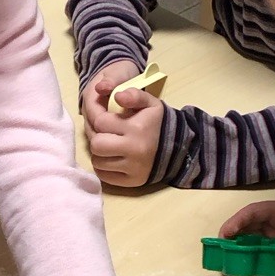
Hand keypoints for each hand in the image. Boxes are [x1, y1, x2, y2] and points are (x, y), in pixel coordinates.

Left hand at [81, 67, 162, 187]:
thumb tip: (117, 96)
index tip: (107, 119)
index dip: (100, 118)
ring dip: (100, 153)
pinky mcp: (131, 181)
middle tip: (107, 134)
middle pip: (96, 145)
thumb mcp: (149, 103)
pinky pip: (104, 176)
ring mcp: (133, 168)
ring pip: (97, 161)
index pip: (100, 122)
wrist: (178, 147)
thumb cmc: (157, 122)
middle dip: (98, 137)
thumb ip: (134, 94)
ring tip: (111, 146)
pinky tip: (113, 158)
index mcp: (136, 128)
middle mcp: (134, 149)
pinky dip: (104, 167)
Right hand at [220, 196, 274, 265]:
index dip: (237, 222)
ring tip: (229, 264)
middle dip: (232, 238)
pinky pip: (266, 254)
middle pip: (248, 227)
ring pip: (254, 241)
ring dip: (241, 250)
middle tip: (220, 254)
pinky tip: (249, 271)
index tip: (225, 235)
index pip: (254, 213)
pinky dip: (256, 261)